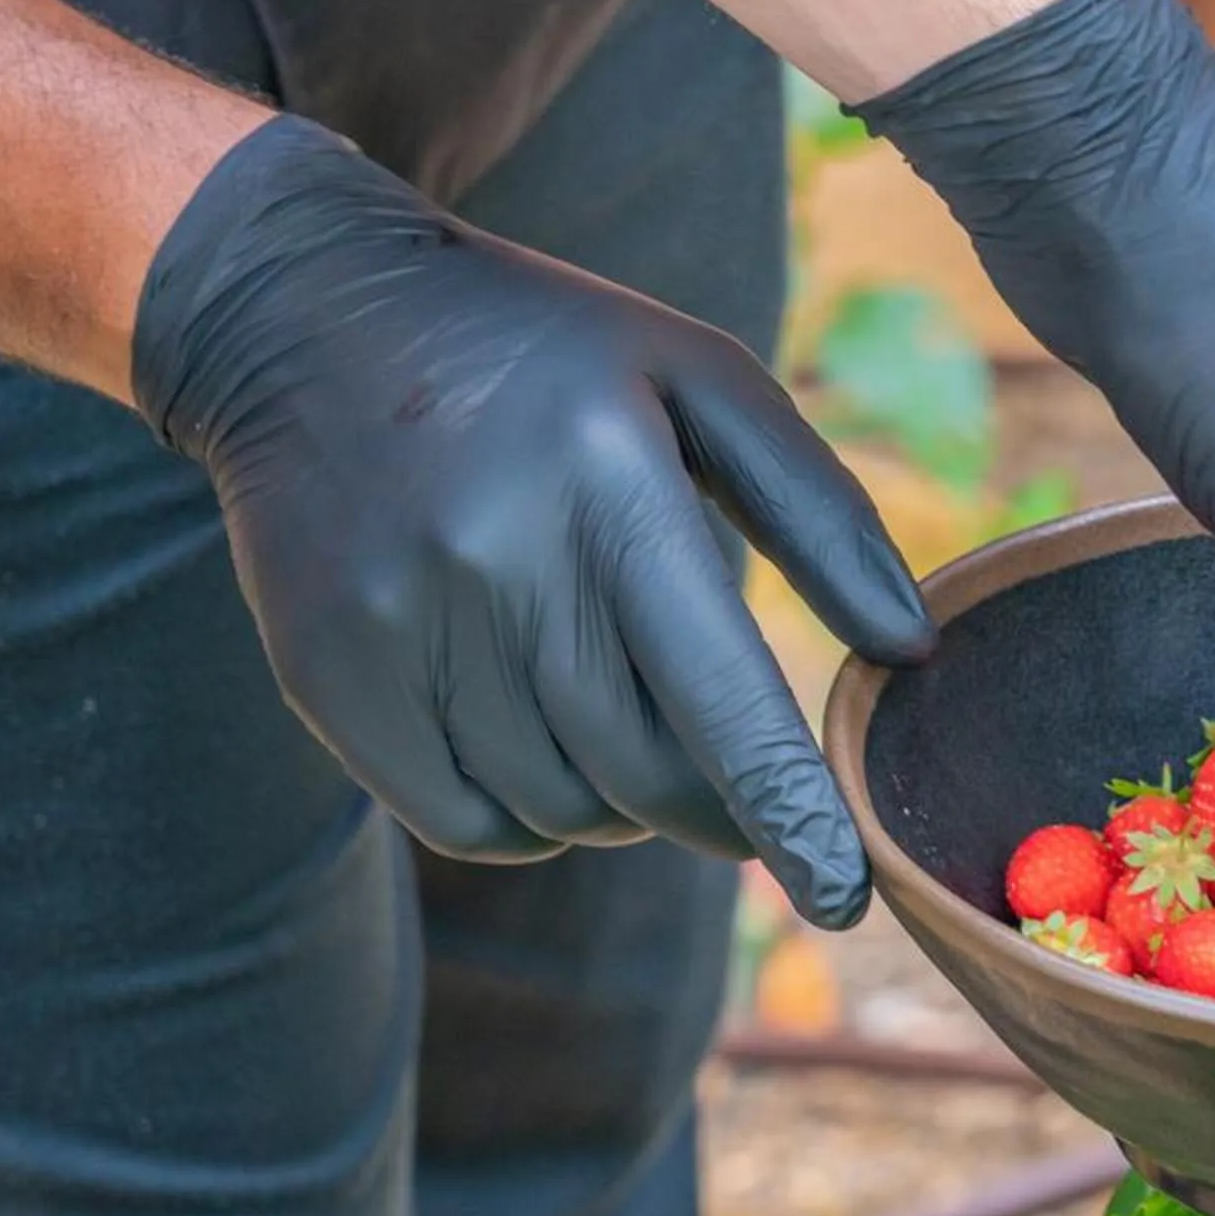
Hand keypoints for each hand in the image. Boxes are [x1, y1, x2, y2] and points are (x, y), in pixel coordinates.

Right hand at [130, 117, 930, 926]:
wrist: (303, 313)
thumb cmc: (549, 357)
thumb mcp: (700, 377)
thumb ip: (819, 513)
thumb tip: (911, 652)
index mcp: (611, 481)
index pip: (720, 699)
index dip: (790, 815)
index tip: (845, 901)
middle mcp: (498, 558)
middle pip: (647, 777)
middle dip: (713, 804)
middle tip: (726, 771)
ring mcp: (399, 622)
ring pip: (562, 811)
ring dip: (616, 800)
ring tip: (605, 697)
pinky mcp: (327, 673)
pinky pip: (466, 824)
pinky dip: (527, 818)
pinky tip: (532, 732)